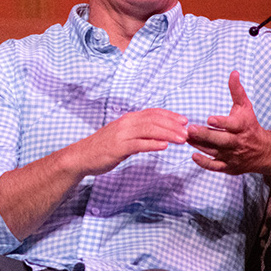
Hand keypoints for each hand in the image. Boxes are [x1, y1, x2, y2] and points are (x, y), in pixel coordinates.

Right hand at [68, 108, 188, 175]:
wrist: (82, 156)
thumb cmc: (103, 147)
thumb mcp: (122, 136)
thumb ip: (138, 133)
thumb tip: (156, 134)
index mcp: (128, 119)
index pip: (153, 113)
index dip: (170, 115)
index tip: (184, 120)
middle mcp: (126, 123)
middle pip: (154, 120)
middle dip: (173, 125)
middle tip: (188, 132)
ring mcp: (121, 135)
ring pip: (149, 130)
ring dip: (168, 134)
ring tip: (182, 139)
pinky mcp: (118, 148)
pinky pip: (138, 144)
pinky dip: (152, 144)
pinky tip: (164, 146)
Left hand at [187, 71, 270, 175]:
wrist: (262, 150)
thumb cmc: (250, 126)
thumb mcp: (245, 107)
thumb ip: (237, 91)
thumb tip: (233, 73)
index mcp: (242, 127)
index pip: (232, 125)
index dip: (221, 122)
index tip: (210, 119)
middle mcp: (237, 142)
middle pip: (221, 140)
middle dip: (205, 135)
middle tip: (190, 129)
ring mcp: (232, 155)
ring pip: (214, 151)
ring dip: (199, 146)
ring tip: (186, 138)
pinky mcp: (228, 166)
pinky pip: (215, 166)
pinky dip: (204, 163)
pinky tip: (193, 155)